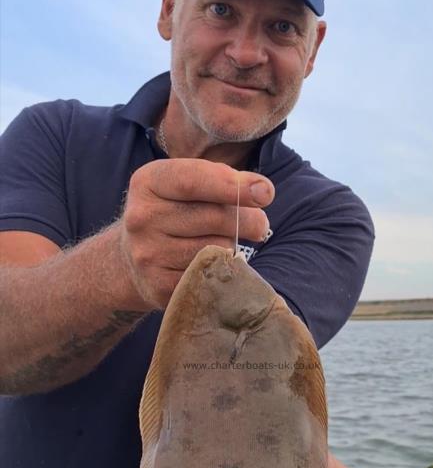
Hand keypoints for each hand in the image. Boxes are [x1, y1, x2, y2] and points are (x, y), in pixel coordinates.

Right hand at [118, 159, 273, 309]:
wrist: (131, 259)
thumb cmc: (173, 212)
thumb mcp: (185, 185)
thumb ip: (221, 179)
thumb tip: (262, 191)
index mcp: (147, 182)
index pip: (193, 181)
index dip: (233, 186)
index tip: (265, 193)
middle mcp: (142, 217)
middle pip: (214, 217)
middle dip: (247, 220)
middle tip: (259, 225)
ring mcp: (147, 255)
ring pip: (216, 250)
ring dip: (232, 247)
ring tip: (224, 244)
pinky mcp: (158, 287)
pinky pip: (209, 277)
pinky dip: (220, 271)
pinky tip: (214, 266)